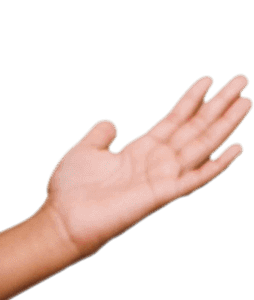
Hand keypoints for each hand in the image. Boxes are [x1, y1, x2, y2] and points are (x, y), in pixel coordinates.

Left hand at [40, 74, 249, 261]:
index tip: (209, 79)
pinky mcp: (162, 195)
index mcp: (141, 150)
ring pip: (202, 145)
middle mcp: (158, 161)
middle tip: (240, 81)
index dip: (192, 100)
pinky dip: (217, 165)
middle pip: (195, 127)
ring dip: (225, 125)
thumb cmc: (71, 189)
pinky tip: (235, 149)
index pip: (174, 119)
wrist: (64, 219)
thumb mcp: (86, 150)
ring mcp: (163, 177)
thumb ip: (101, 135)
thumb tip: (111, 123)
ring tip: (245, 103)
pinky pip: (196, 178)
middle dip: (219, 105)